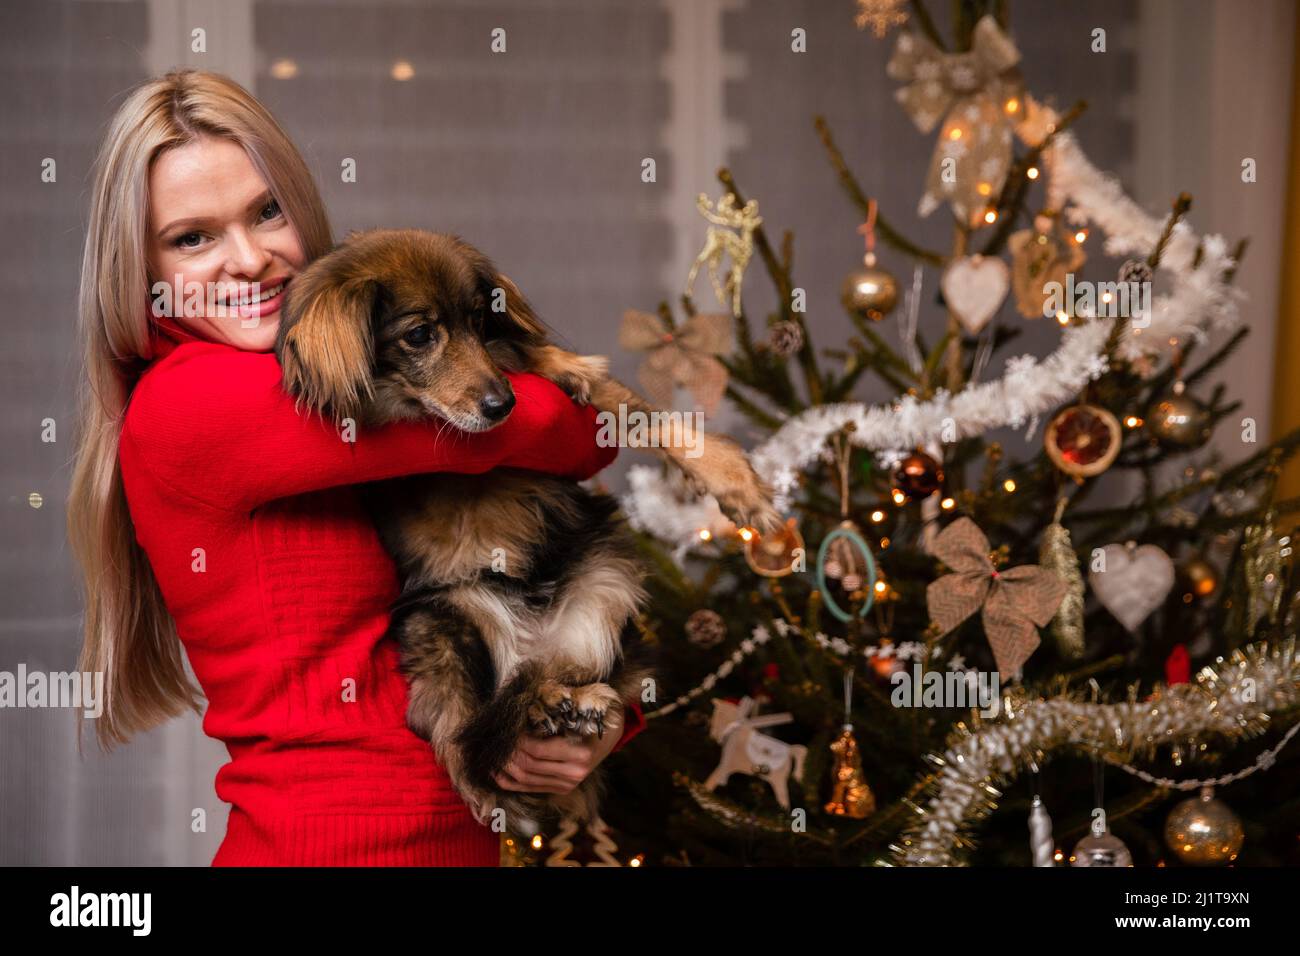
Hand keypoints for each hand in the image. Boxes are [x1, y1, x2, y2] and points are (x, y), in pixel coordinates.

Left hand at [493, 708, 623, 793]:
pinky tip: (497, 773)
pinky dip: (511, 782)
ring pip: (527, 780)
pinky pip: (531, 788)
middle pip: (529, 766)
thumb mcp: (584, 704)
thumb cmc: (596, 712)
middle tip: (494, 740)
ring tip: (491, 755)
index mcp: (581, 752)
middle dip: (508, 754)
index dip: (516, 741)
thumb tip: (526, 703)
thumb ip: (559, 704)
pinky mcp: (562, 788)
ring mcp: (569, 783)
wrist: (613, 732)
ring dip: (505, 769)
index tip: (506, 728)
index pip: (537, 750)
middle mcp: (575, 772)